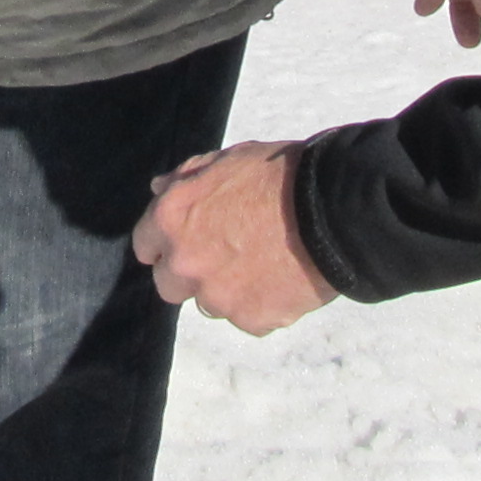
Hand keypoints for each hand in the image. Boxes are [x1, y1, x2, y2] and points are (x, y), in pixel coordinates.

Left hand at [136, 141, 329, 335]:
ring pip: (211, 303)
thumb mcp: (228, 161)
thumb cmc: (281, 176)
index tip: (189, 238)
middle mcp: (185, 263)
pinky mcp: (251, 319)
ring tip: (264, 263)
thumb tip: (158, 187)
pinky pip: (249, 318)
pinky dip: (263, 304)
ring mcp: (218, 297)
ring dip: (228, 289)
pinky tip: (284, 279)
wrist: (335, 210)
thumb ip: (186, 177)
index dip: (167, 240)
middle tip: (226, 254)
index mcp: (171, 219)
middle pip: (169, 284)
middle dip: (190, 272)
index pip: (145, 245)